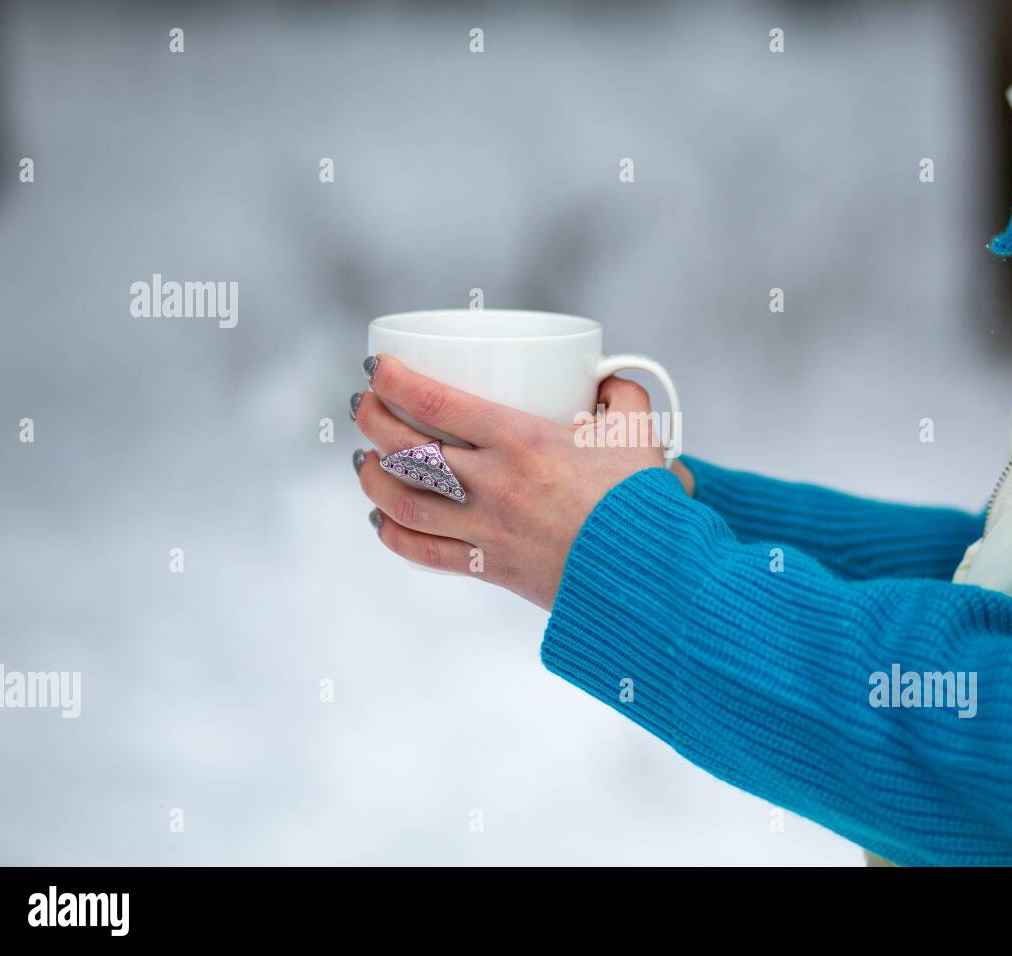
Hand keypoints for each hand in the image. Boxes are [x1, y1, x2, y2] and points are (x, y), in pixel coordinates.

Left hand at [353, 354, 675, 608]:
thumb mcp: (638, 433)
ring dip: (372, 475)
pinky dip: (393, 534)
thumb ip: (621, 396)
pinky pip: (423, 552)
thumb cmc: (641, 504)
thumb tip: (604, 380)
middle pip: (404, 447)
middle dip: (371, 419)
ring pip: (402, 501)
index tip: (376, 366)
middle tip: (364, 403)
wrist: (647, 578)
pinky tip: (382, 518)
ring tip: (365, 457)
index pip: (434, 402)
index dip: (392, 379)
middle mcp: (493, 484)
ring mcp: (485, 529)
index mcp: (522, 441)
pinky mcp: (488, 568)